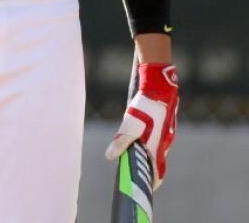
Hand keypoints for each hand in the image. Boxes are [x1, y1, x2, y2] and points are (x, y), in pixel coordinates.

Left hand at [105, 62, 178, 188]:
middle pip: (156, 162)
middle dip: (147, 168)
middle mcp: (163, 143)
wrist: (159, 88)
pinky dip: (148, 141)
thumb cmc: (145, 108)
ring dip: (146, 153)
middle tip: (135, 170)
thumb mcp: (130, 125)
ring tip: (133, 153)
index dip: (153, 181)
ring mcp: (165, 134)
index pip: (158, 172)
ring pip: (155, 149)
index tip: (146, 187)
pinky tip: (140, 135)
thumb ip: (121, 141)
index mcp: (157, 148)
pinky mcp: (164, 125)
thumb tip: (110, 157)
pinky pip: (156, 138)